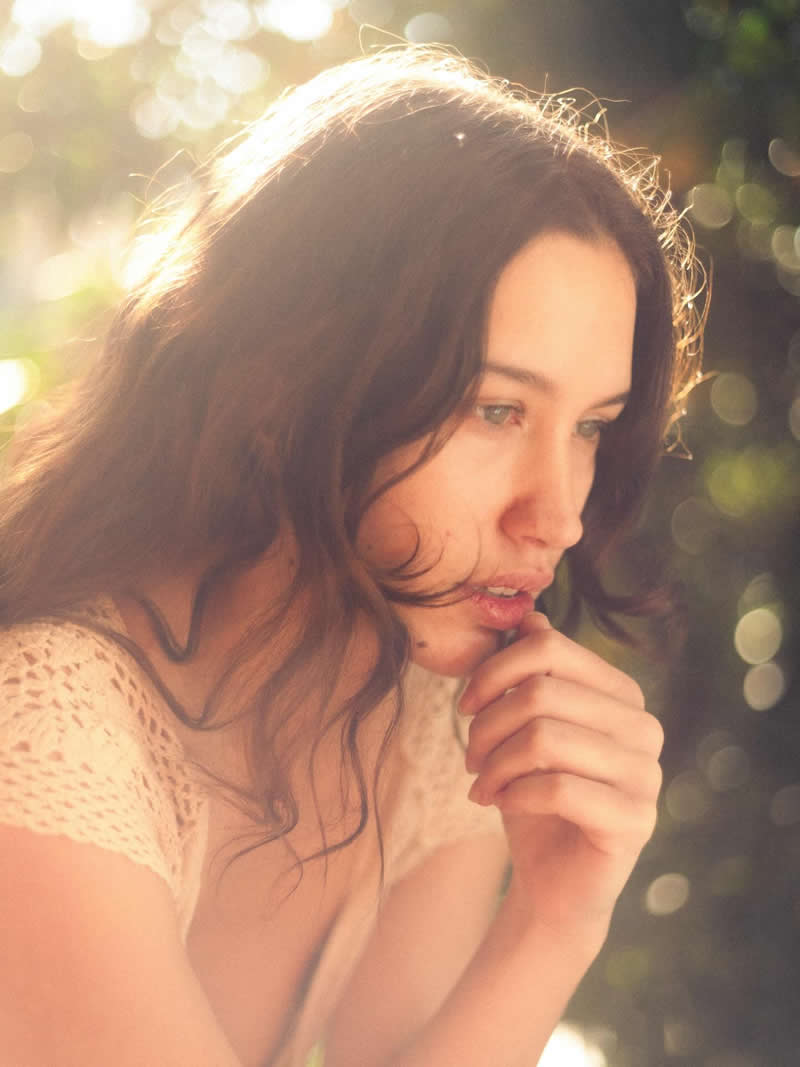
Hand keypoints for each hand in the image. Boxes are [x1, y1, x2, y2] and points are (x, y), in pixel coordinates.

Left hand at [458, 612, 662, 943]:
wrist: (553, 881)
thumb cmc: (535, 795)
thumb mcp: (524, 728)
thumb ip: (531, 673)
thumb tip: (530, 615)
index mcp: (621, 692)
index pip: (548, 648)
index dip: (494, 670)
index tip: (465, 705)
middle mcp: (644, 726)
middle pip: (541, 693)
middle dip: (487, 725)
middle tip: (469, 757)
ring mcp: (647, 774)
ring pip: (544, 740)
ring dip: (494, 763)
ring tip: (480, 784)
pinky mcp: (636, 821)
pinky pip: (558, 790)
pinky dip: (513, 794)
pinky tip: (499, 804)